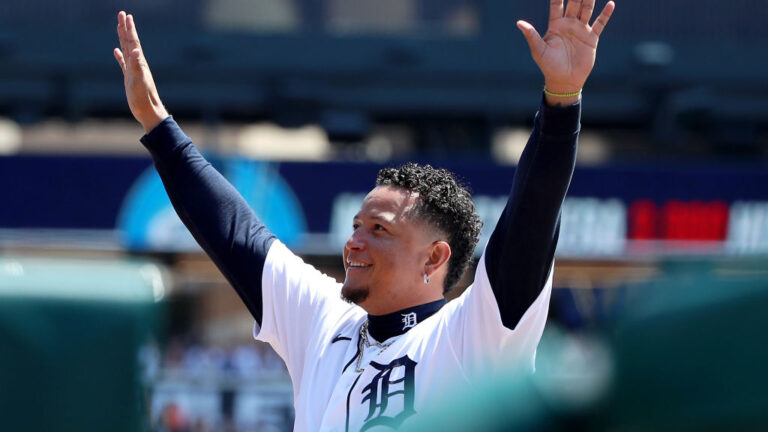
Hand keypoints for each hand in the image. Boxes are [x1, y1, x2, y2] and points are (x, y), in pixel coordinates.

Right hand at [114, 11, 168, 132]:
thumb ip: (137, 65)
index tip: (126, 15)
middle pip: (130, 41)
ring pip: (126, 50)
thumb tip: (136, 51)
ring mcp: (133, 70)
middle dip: (126, 27)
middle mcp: (137, 64)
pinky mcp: (130, 78)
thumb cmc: (144, 98)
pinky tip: (116, 51)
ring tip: (120, 26)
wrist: (148, 111)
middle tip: (122, 14)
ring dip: (123, 38)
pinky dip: (120, 56)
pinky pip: (123, 63)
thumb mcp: (139, 80)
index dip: (129, 28)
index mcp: (139, 62)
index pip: (133, 41)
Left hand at [517, 0, 614, 105]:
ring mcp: (581, 30)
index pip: (557, 4)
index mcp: (555, 25)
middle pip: (574, 3)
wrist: (564, 81)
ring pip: (587, 9)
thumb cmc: (548, 66)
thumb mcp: (538, 50)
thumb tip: (519, 23)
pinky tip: (611, 3)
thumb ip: (531, 35)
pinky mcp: (592, 39)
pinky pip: (600, 24)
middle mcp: (569, 24)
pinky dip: (605, 14)